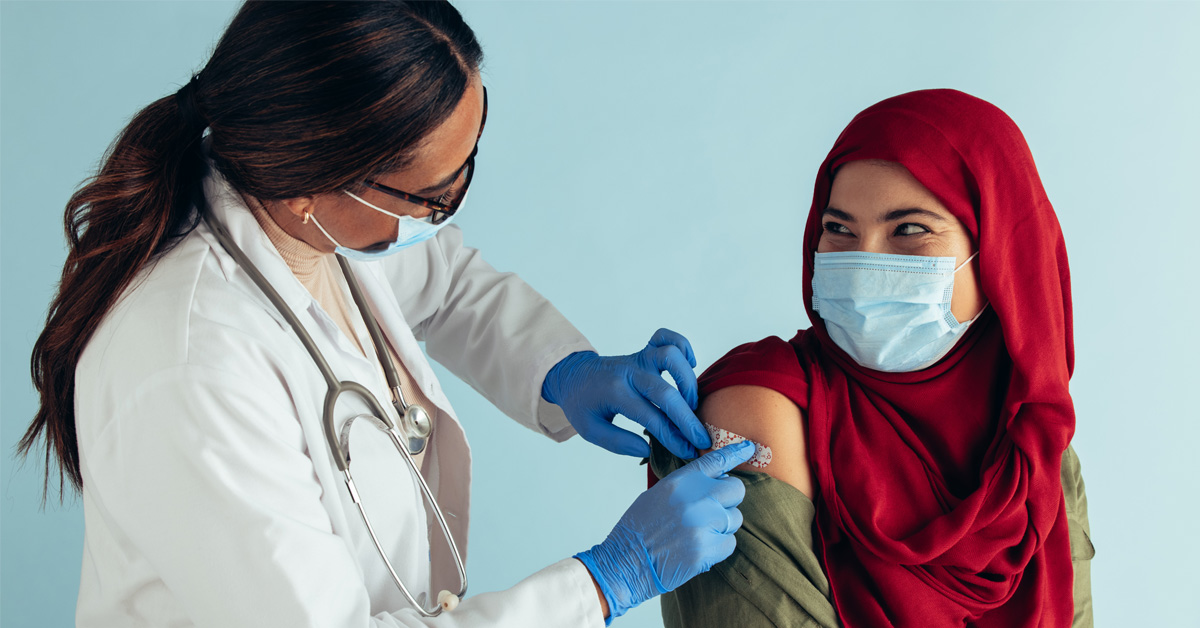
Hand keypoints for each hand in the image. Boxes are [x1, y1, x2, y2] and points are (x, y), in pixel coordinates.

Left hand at [542, 328, 709, 458]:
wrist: (572, 375)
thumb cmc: (582, 404)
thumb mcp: (589, 430)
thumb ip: (618, 442)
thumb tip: (647, 449)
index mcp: (614, 393)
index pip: (650, 417)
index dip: (672, 437)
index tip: (687, 451)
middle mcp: (629, 372)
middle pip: (666, 392)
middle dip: (687, 419)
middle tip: (702, 438)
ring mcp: (638, 358)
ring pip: (671, 355)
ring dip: (687, 380)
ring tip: (692, 403)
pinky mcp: (643, 351)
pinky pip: (667, 337)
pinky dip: (683, 346)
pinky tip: (690, 364)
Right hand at [574, 441, 754, 620]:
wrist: (625, 562)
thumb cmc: (638, 528)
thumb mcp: (658, 495)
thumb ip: (687, 486)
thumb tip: (714, 482)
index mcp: (680, 481)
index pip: (716, 461)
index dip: (736, 452)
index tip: (751, 448)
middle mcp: (695, 498)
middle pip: (736, 489)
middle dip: (728, 500)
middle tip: (711, 511)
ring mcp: (703, 524)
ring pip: (735, 519)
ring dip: (722, 526)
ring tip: (696, 534)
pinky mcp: (707, 550)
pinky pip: (730, 543)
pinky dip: (718, 548)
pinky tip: (697, 549)